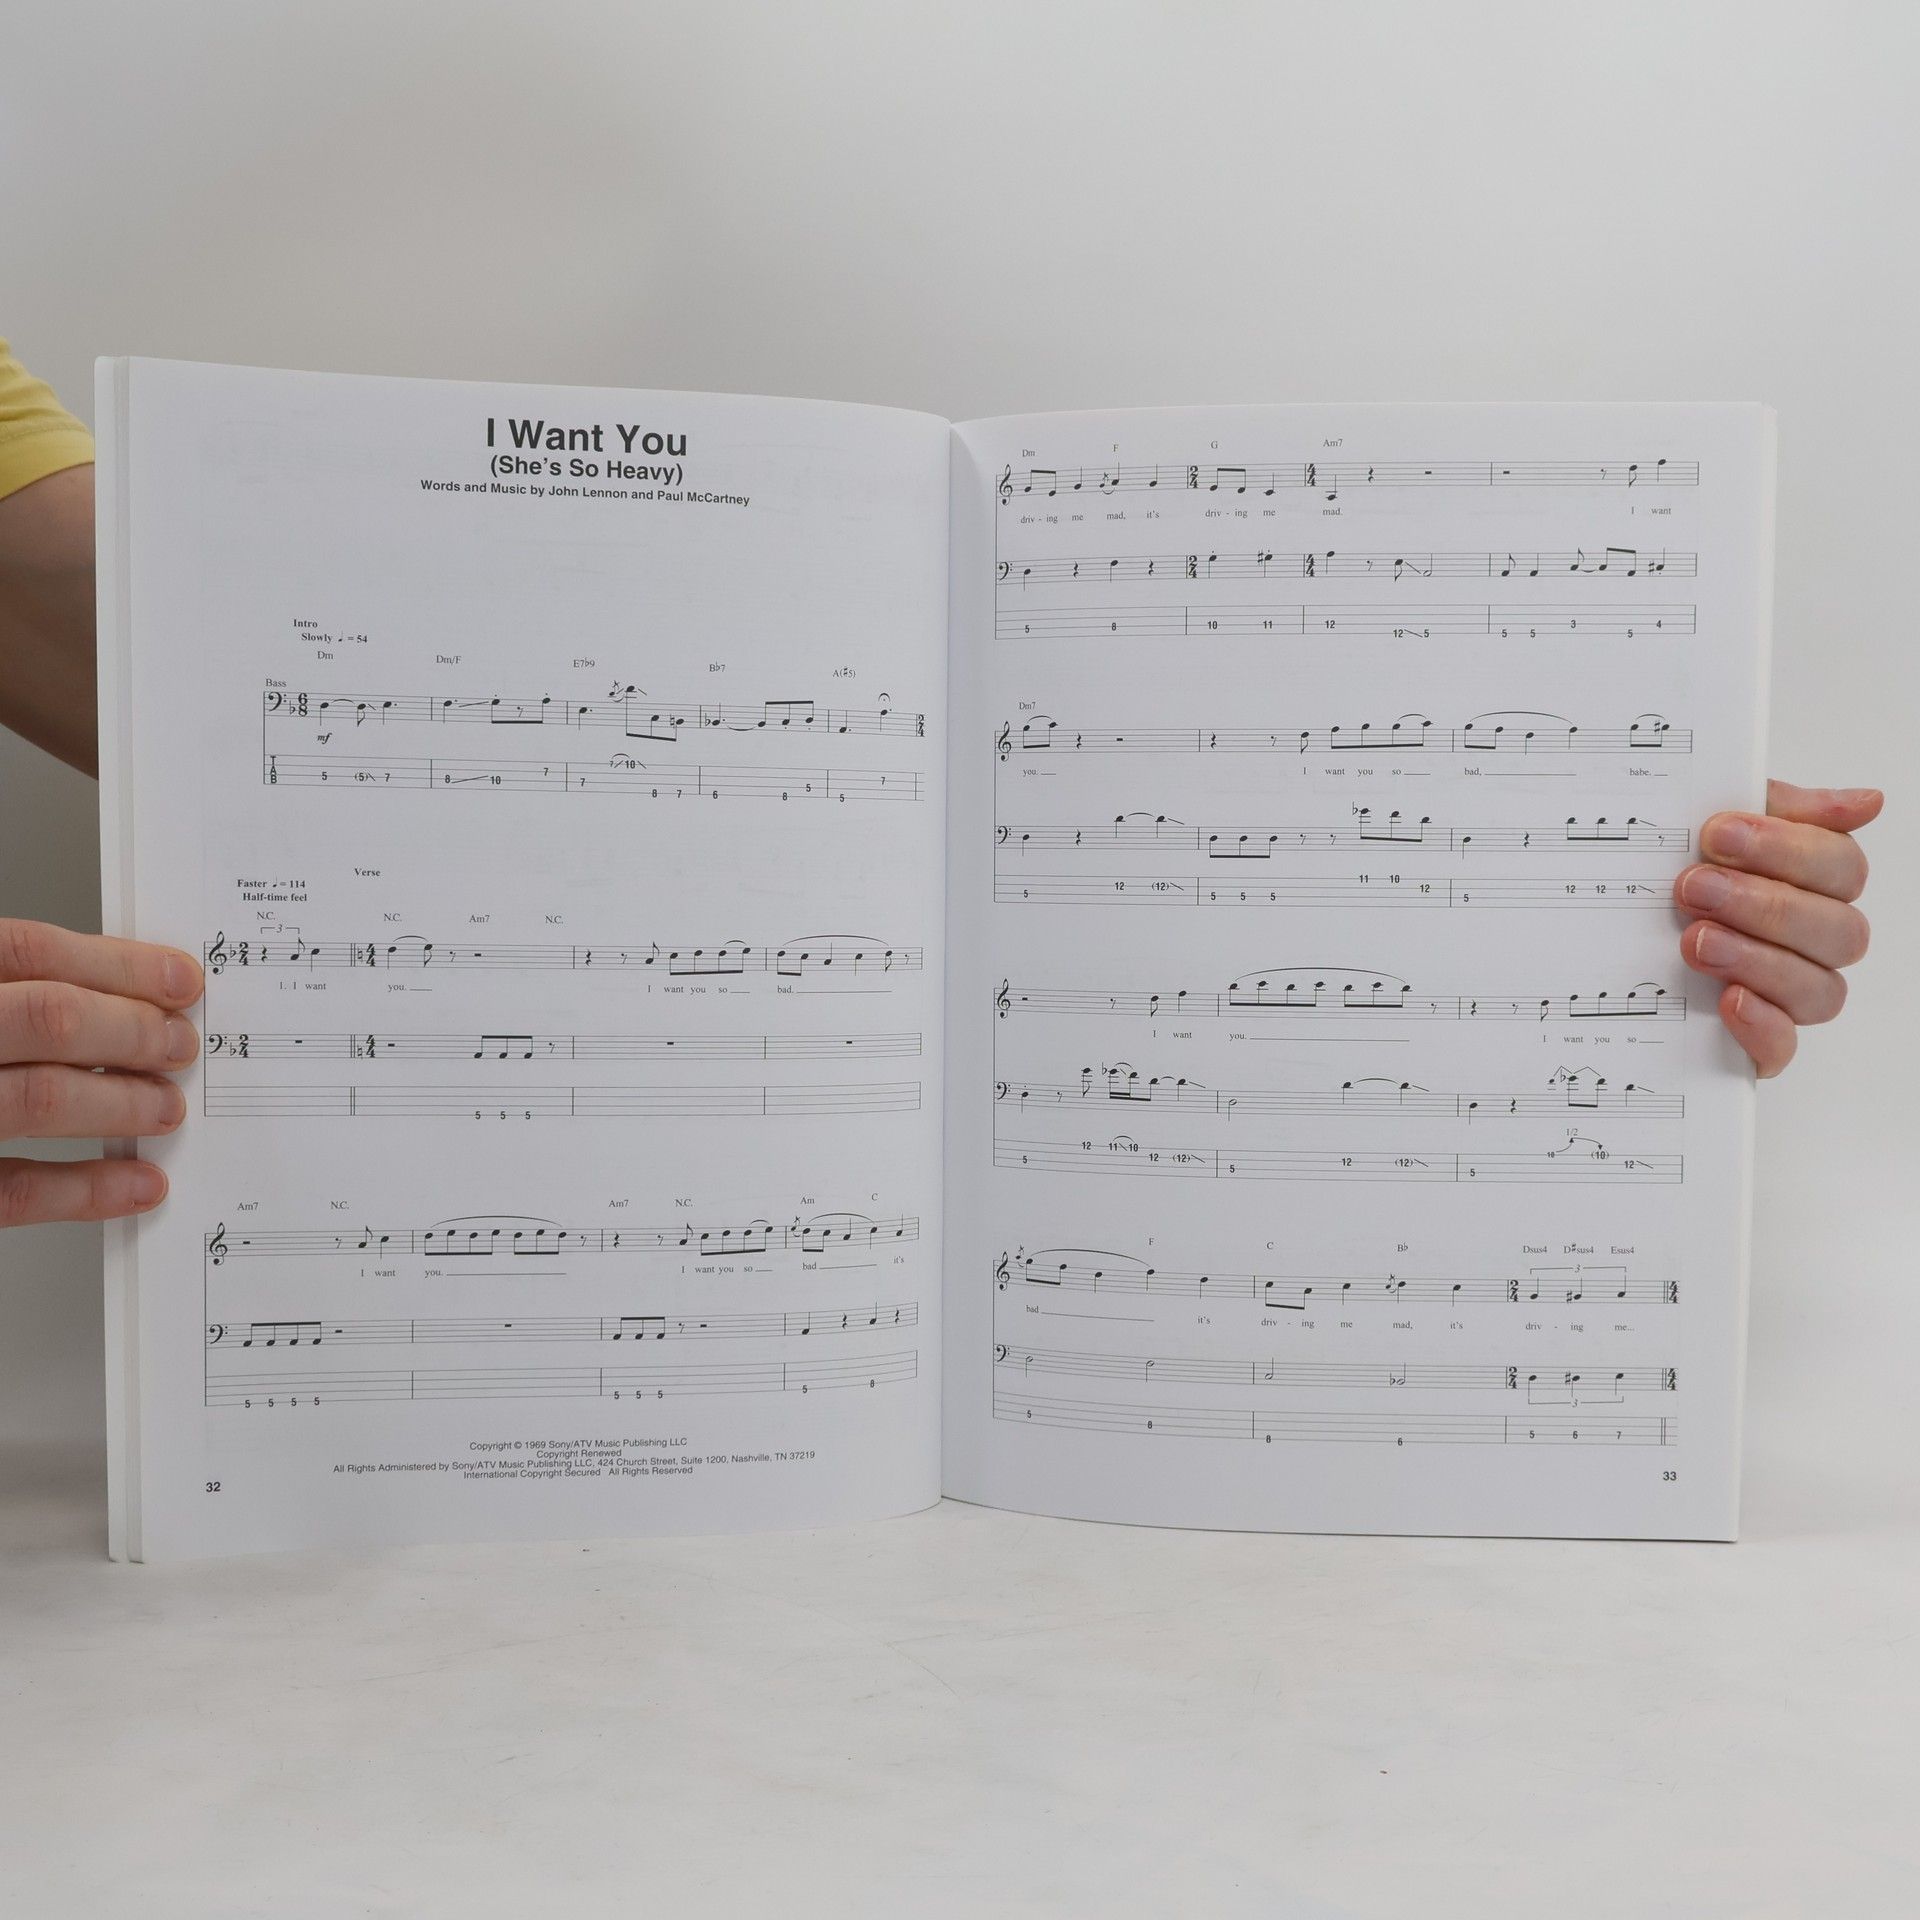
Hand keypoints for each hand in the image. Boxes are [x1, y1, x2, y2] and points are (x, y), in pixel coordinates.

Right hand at [0, 919, 201, 1224]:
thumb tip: (104, 989)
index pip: (26, 952)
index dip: (117, 965)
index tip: (180, 981)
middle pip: (46, 1018)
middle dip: (133, 1030)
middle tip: (180, 1045)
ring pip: (37, 1097)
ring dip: (119, 1102)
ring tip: (165, 1106)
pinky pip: (9, 1191)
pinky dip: (84, 1190)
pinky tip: (136, 1184)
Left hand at [1677, 781, 1880, 1076]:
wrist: (1602, 926)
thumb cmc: (1675, 868)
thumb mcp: (1715, 825)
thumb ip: (1781, 808)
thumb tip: (1867, 802)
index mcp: (1817, 883)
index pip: (1840, 867)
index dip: (1786, 849)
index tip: (1717, 833)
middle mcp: (1816, 941)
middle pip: (1838, 930)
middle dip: (1763, 905)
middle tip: (1694, 888)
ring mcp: (1791, 994)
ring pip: (1820, 989)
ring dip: (1757, 960)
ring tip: (1695, 940)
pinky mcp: (1758, 1043)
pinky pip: (1783, 1048)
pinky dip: (1762, 1026)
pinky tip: (1729, 1000)